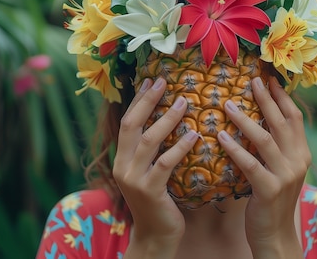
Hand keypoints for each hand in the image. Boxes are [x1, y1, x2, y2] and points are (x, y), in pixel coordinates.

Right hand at [113, 78, 197, 257]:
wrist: (156, 236)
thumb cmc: (160, 200)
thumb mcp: (150, 172)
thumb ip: (153, 149)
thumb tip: (169, 118)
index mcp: (121, 158)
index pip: (127, 121)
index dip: (138, 99)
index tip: (151, 80)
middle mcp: (122, 165)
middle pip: (132, 124)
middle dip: (147, 100)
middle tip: (163, 82)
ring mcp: (134, 179)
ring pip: (149, 140)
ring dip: (167, 119)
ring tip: (184, 102)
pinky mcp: (149, 191)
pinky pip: (165, 163)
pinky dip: (180, 147)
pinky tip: (194, 135)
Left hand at [218, 76, 310, 257]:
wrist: (276, 235)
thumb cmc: (272, 199)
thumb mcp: (280, 169)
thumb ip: (277, 146)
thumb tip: (261, 118)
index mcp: (302, 153)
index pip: (295, 117)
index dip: (282, 97)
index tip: (269, 78)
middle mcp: (298, 161)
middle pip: (281, 122)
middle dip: (266, 99)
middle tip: (252, 80)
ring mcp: (286, 176)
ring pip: (265, 139)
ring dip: (245, 118)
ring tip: (227, 104)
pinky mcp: (270, 190)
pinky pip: (250, 164)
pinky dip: (235, 148)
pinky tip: (221, 136)